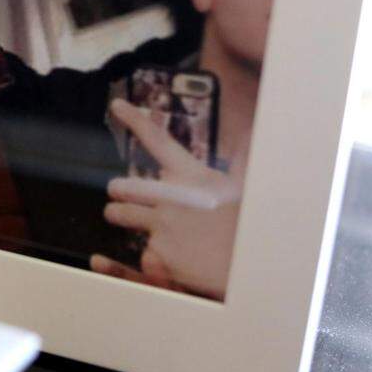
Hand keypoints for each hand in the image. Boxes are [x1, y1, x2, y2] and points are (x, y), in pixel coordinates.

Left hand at [90, 99, 241, 299]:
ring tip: (140, 224)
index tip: (117, 105)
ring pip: (120, 216)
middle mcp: (169, 197)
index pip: (158, 140)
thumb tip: (250, 132)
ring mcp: (160, 227)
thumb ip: (242, 160)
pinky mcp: (156, 255)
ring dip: (123, 217)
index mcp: (191, 176)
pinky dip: (153, 256)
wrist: (255, 267)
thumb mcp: (244, 188)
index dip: (135, 119)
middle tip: (118, 195)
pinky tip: (174, 260)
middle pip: (121, 186)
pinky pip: (142, 252)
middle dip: (118, 191)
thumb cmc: (249, 225)